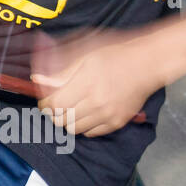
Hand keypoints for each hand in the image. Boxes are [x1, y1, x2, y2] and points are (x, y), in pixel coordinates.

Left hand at [29, 29, 161, 135]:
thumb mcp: (84, 54)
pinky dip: (84, 126)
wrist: (148, 63)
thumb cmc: (115, 52)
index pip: (55, 104)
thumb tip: (38, 79)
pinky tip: (85, 114)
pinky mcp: (118, 122)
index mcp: (86, 83)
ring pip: (75, 129)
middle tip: (54, 106)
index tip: (43, 101)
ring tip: (69, 110)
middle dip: (53, 114)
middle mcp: (96, 103)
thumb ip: (61, 70)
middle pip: (62, 120)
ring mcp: (108, 115)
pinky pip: (92, 133)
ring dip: (68, 121)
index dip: (44, 104)